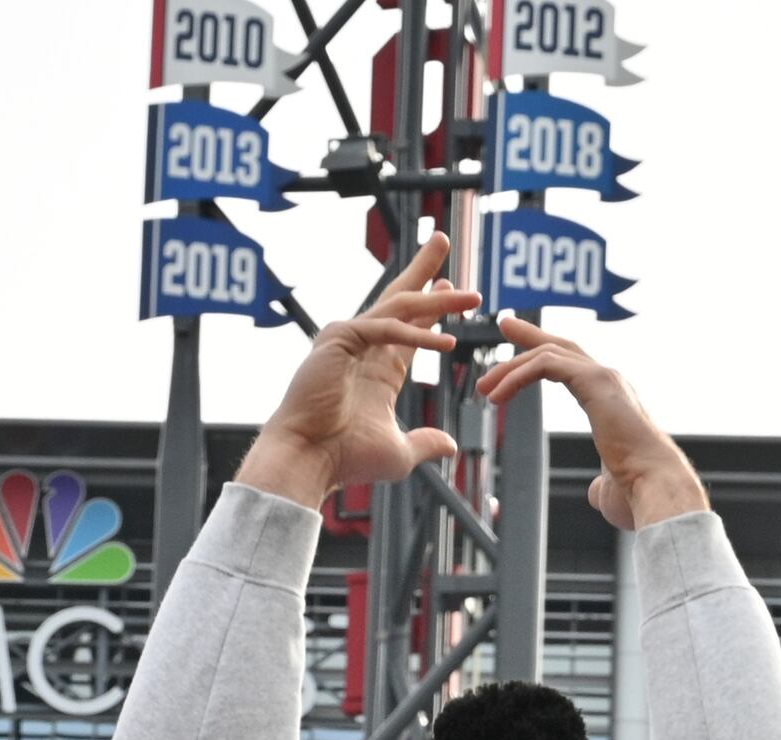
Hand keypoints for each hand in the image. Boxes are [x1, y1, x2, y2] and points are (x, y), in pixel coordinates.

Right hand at [233, 236, 470, 508]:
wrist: (310, 458)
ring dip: (437, 299)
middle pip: (399, 298)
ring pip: (399, 308)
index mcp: (375, 368)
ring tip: (470, 295)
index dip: (430, 305)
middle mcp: (362, 347)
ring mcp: (349, 339)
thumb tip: (452, 445)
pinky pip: (388, 329)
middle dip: (423, 269)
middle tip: (443, 239)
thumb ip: (425, 443)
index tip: (447, 284)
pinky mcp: (340, 339)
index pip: (407, 326)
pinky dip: (418, 334)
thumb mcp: (399, 452)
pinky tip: (448, 342)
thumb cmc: (344, 457)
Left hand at [478, 318, 710, 529]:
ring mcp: (605, 377)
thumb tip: (595, 493)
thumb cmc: (637, 494)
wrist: (656, 488)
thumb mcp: (610, 487)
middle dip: (530, 335)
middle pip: (562, 345)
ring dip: (512, 368)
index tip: (520, 347)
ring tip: (485, 389)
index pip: (573, 366)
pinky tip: (499, 395)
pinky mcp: (597, 381)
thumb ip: (599, 483)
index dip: (545, 354)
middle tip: (505, 325)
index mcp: (612, 400)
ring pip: (549, 353)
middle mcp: (610, 380)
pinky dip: (519, 375)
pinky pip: (547, 364)